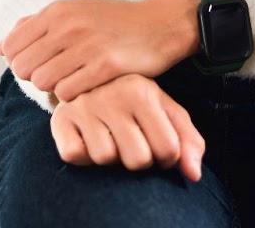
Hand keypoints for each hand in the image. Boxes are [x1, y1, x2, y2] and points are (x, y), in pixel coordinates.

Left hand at [0, 0, 198, 101]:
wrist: (157, 25)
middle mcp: (68, 25)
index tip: (38, 65)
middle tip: (55, 77)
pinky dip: (73, 97)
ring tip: (71, 82)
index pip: (11, 47)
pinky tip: (86, 88)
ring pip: (44, 82)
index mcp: (57, 11)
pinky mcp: (105, 66)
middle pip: (24, 68)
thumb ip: (33, 27)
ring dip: (54, 89)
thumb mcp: (72, 13)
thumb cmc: (110, 22)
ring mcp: (86, 45)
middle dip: (34, 78)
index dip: (19, 62)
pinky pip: (69, 93)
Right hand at [50, 72, 204, 182]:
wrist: (86, 80)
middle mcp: (112, 95)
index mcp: (142, 91)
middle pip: (137, 160)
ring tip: (106, 134)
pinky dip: (82, 154)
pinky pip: (76, 155)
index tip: (154, 142)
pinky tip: (86, 136)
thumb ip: (188, 141)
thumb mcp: (164, 111)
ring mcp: (84, 105)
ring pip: (105, 158)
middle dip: (137, 158)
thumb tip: (193, 174)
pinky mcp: (61, 118)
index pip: (168, 150)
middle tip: (128, 138)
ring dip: (108, 155)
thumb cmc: (133, 103)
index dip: (164, 157)